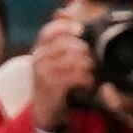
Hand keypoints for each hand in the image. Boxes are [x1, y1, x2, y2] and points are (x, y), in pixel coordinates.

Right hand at [27, 15, 97, 132]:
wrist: (45, 110)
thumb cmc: (56, 82)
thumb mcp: (57, 61)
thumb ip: (65, 44)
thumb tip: (74, 22)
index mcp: (40, 48)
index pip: (49, 30)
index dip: (66, 27)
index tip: (81, 29)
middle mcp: (38, 57)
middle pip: (66, 44)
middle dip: (85, 51)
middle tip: (94, 60)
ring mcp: (43, 71)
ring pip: (73, 59)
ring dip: (88, 65)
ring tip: (92, 72)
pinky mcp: (50, 85)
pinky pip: (75, 76)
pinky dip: (86, 79)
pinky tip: (88, 83)